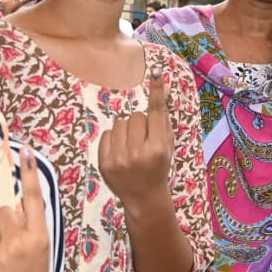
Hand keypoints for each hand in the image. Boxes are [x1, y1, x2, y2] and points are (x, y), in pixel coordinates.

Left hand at [0, 146, 49, 271]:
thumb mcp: (41, 255)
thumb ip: (29, 230)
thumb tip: (11, 209)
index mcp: (40, 238)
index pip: (33, 200)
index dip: (30, 175)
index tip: (26, 152)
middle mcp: (20, 243)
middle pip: (1, 212)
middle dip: (2, 226)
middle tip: (9, 248)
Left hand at [98, 71, 172, 206]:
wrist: (144, 198)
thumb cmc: (159, 167)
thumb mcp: (167, 146)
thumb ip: (163, 119)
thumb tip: (162, 88)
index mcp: (158, 149)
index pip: (156, 113)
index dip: (157, 92)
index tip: (156, 74)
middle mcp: (138, 153)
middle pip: (135, 116)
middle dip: (140, 123)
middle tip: (144, 139)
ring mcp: (119, 159)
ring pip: (120, 123)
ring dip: (126, 130)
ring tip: (131, 146)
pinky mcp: (104, 163)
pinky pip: (107, 134)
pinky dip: (114, 139)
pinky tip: (121, 152)